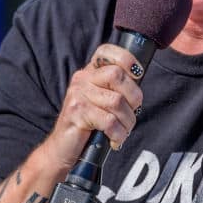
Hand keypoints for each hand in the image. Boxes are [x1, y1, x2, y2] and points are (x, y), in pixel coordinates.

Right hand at [41, 44, 143, 168]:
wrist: (63, 150)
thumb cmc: (90, 127)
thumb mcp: (103, 102)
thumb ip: (117, 89)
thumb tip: (139, 79)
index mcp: (90, 73)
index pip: (106, 52)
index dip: (126, 58)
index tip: (137, 74)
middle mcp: (82, 79)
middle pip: (117, 75)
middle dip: (133, 98)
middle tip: (131, 115)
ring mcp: (77, 95)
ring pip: (116, 101)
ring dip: (127, 122)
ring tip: (122, 132)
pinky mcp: (76, 113)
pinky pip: (109, 121)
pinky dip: (118, 134)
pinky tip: (114, 140)